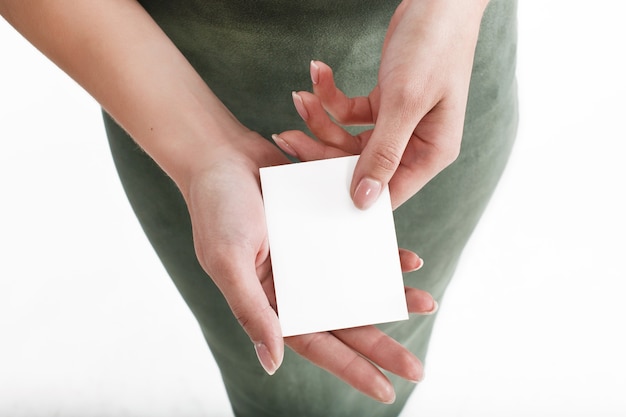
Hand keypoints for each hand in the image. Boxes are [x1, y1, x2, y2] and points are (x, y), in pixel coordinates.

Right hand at [183, 133, 435, 403]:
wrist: (221, 153)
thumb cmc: (217, 207)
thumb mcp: (228, 262)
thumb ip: (251, 311)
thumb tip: (273, 363)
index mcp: (270, 299)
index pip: (315, 343)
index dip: (350, 367)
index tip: (386, 390)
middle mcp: (294, 282)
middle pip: (344, 321)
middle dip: (381, 345)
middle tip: (416, 368)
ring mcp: (311, 255)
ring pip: (357, 286)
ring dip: (391, 297)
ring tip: (426, 304)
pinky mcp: (323, 225)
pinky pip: (358, 246)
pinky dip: (383, 255)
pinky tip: (409, 261)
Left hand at [278, 0, 487, 209]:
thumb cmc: (435, 45)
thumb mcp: (405, 102)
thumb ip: (382, 153)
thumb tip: (366, 199)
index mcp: (431, 153)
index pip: (387, 191)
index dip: (350, 191)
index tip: (311, 182)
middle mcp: (416, 144)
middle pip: (359, 165)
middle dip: (322, 149)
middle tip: (289, 137)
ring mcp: (399, 124)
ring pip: (348, 139)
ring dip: (320, 119)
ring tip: (300, 96)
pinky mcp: (385, 103)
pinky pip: (349, 113)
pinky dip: (331, 97)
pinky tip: (319, 74)